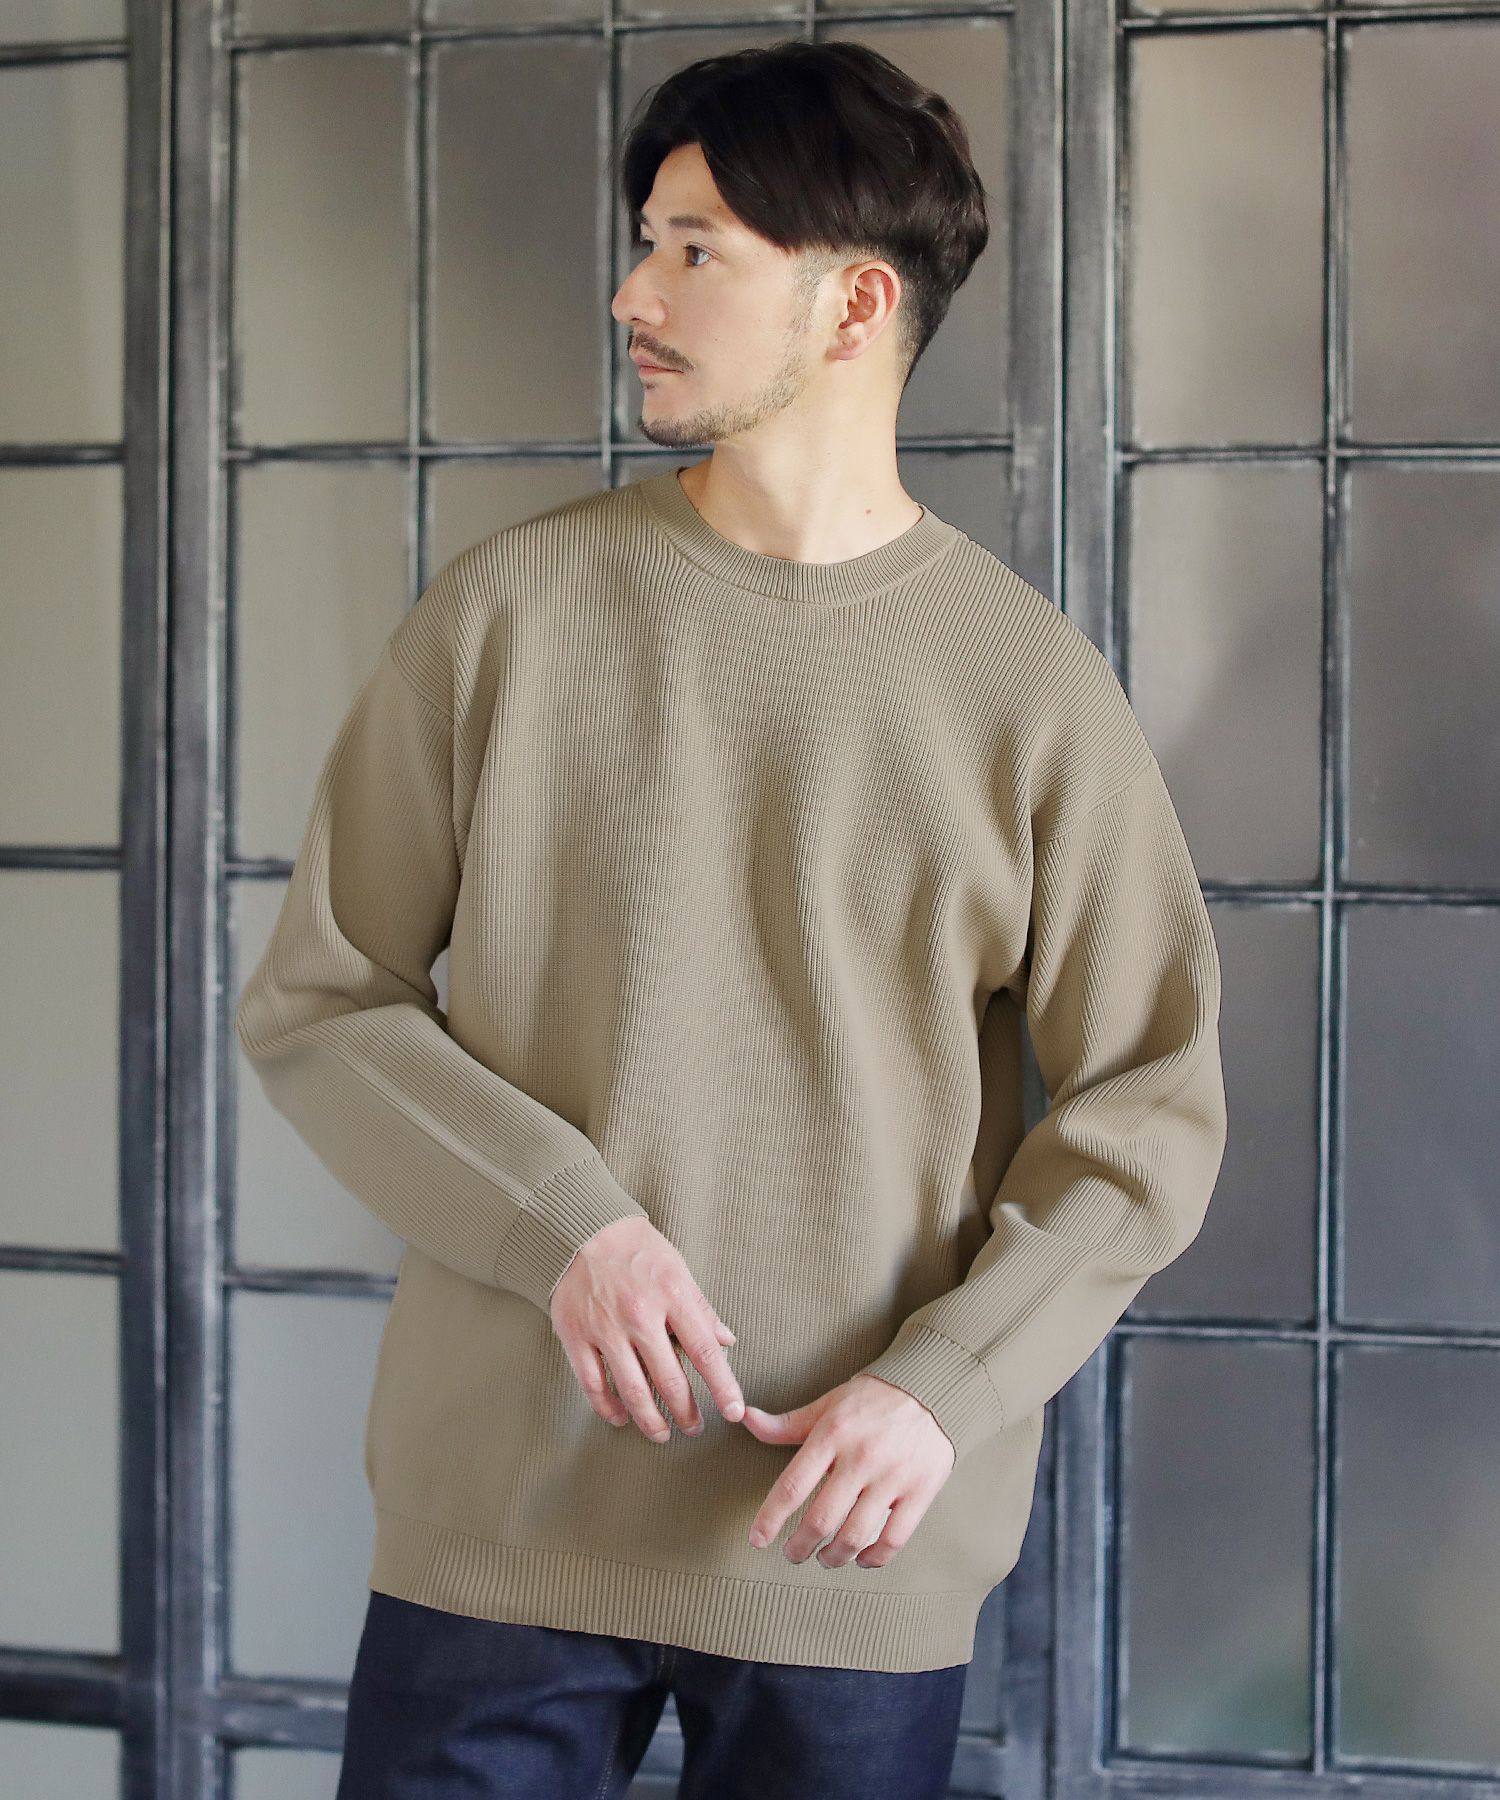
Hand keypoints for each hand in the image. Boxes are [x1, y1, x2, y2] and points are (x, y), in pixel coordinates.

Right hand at [549, 1216, 745, 1440]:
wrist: (581, 1228)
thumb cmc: (636, 1248)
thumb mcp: (678, 1268)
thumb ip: (701, 1309)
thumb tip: (727, 1341)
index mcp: (671, 1295)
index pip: (705, 1351)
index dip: (722, 1387)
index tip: (733, 1412)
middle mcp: (639, 1314)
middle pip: (669, 1379)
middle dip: (686, 1413)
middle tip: (695, 1428)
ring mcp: (605, 1327)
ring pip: (632, 1390)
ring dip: (651, 1420)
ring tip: (662, 1433)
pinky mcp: (575, 1335)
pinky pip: (593, 1384)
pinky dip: (608, 1408)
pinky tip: (621, 1417)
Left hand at [741, 1374, 955, 1569]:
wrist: (931, 1388)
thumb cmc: (871, 1400)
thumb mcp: (827, 1405)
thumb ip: (786, 1424)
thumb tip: (744, 1418)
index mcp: (833, 1434)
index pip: (793, 1485)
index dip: (771, 1518)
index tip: (757, 1539)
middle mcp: (861, 1457)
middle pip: (821, 1519)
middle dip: (800, 1546)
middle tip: (792, 1554)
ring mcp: (893, 1476)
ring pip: (855, 1535)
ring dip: (833, 1557)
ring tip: (824, 1558)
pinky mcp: (920, 1491)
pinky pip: (893, 1539)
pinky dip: (873, 1558)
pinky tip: (861, 1559)